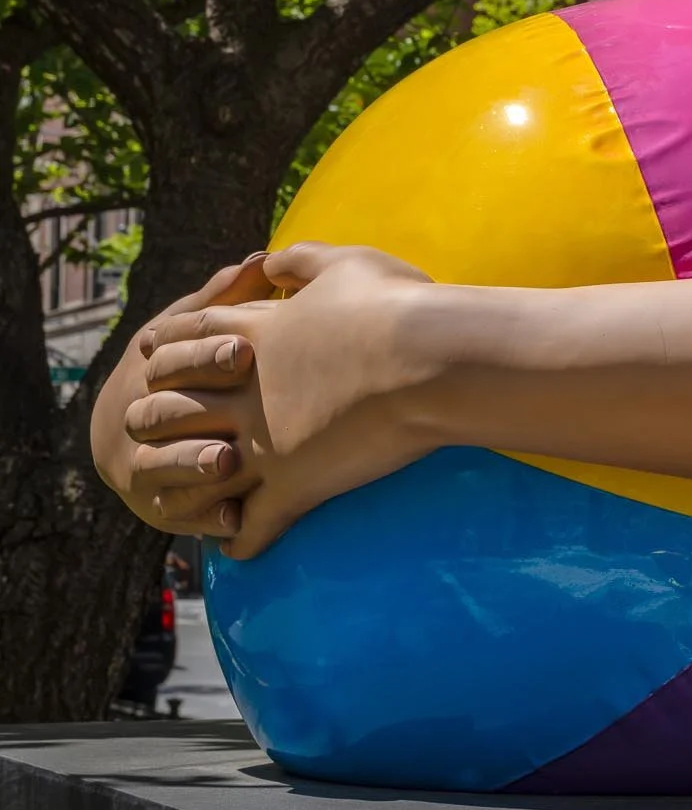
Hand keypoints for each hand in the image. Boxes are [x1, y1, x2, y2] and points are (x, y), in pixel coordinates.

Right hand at [91, 253, 275, 536]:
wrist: (127, 440)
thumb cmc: (182, 373)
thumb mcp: (194, 334)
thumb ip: (225, 303)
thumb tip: (263, 260)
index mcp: (151, 370)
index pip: (170, 358)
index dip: (204, 354)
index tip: (246, 349)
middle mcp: (142, 418)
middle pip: (162, 413)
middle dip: (199, 410)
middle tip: (243, 402)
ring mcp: (149, 466)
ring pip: (164, 469)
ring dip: (193, 466)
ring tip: (226, 462)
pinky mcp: (168, 508)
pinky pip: (184, 516)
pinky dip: (210, 518)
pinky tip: (238, 518)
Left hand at [124, 242, 436, 558]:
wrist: (427, 360)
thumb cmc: (393, 307)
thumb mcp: (345, 263)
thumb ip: (302, 259)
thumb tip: (274, 259)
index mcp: (251, 337)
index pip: (186, 340)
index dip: (168, 348)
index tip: (151, 355)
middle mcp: (243, 394)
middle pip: (172, 410)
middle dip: (155, 422)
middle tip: (144, 432)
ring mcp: (263, 445)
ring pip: (197, 475)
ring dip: (184, 491)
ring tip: (174, 506)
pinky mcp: (292, 487)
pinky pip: (252, 525)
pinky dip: (239, 541)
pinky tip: (234, 550)